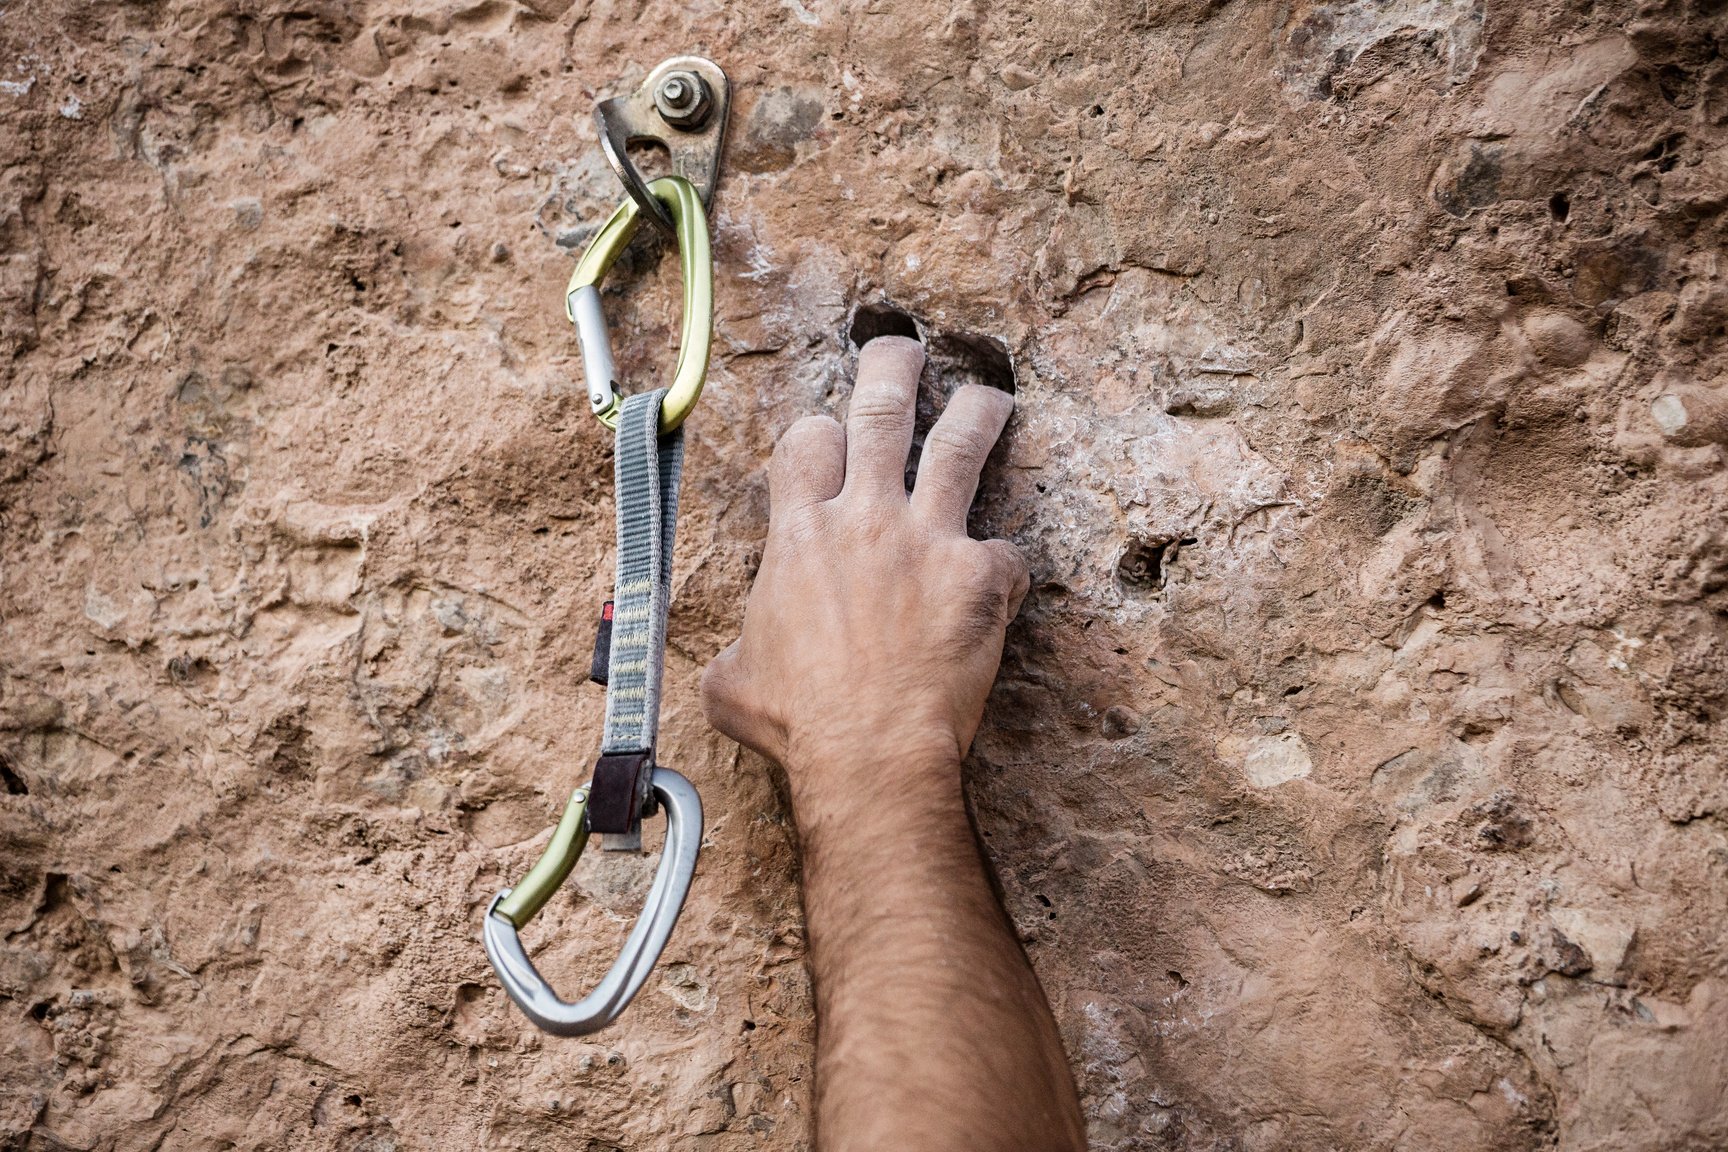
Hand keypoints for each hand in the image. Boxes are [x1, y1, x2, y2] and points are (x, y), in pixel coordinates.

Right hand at [700, 336, 1027, 806]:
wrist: (868, 750)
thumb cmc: (796, 721)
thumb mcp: (730, 682)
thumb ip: (734, 651)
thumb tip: (730, 663)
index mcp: (800, 533)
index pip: (806, 441)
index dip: (818, 432)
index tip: (828, 438)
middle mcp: (865, 518)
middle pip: (881, 410)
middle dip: (893, 368)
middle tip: (905, 350)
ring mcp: (928, 539)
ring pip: (960, 444)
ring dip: (978, 412)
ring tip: (992, 398)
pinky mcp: (980, 574)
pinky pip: (1008, 550)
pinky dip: (1006, 564)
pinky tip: (1005, 580)